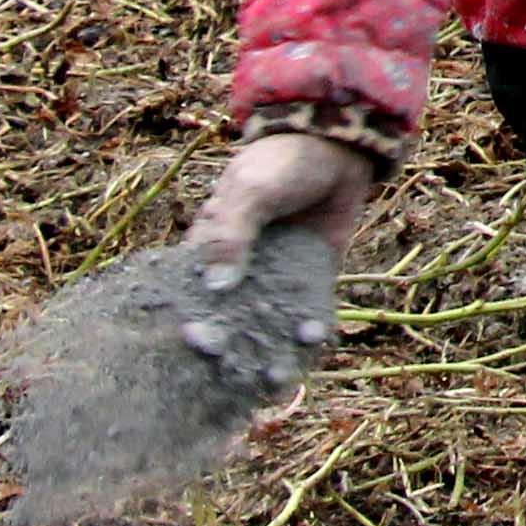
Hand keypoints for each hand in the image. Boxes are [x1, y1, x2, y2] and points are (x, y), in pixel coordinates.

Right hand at [181, 133, 372, 379]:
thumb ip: (231, 232)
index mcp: (207, 255)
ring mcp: (274, 282)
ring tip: (277, 375)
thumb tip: (217, 283)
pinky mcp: (309, 283)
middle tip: (236, 373)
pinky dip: (308, 330)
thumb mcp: (249, 191)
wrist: (334, 150)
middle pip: (228, 322)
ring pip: (266, 326)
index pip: (191, 296)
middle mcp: (237, 277)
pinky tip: (314, 340)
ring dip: (270, 352)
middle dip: (230, 351)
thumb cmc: (278, 165)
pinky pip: (306, 313)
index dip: (191, 320)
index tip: (196, 341)